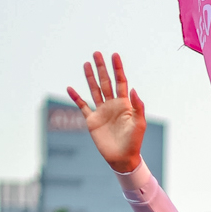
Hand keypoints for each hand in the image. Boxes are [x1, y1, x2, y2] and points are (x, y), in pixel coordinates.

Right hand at [67, 52, 145, 173]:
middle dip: (102, 68)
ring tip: (86, 64)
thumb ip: (138, 106)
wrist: (123, 158)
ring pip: (94, 90)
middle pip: (106, 82)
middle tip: (97, 53)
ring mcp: (101, 111)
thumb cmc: (134, 141)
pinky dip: (76, 97)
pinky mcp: (92, 120)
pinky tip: (70, 88)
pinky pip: (82, 106)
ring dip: (90, 78)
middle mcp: (112, 105)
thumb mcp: (140, 123)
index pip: (121, 82)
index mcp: (124, 104)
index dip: (118, 68)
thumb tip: (133, 89)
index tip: (115, 55)